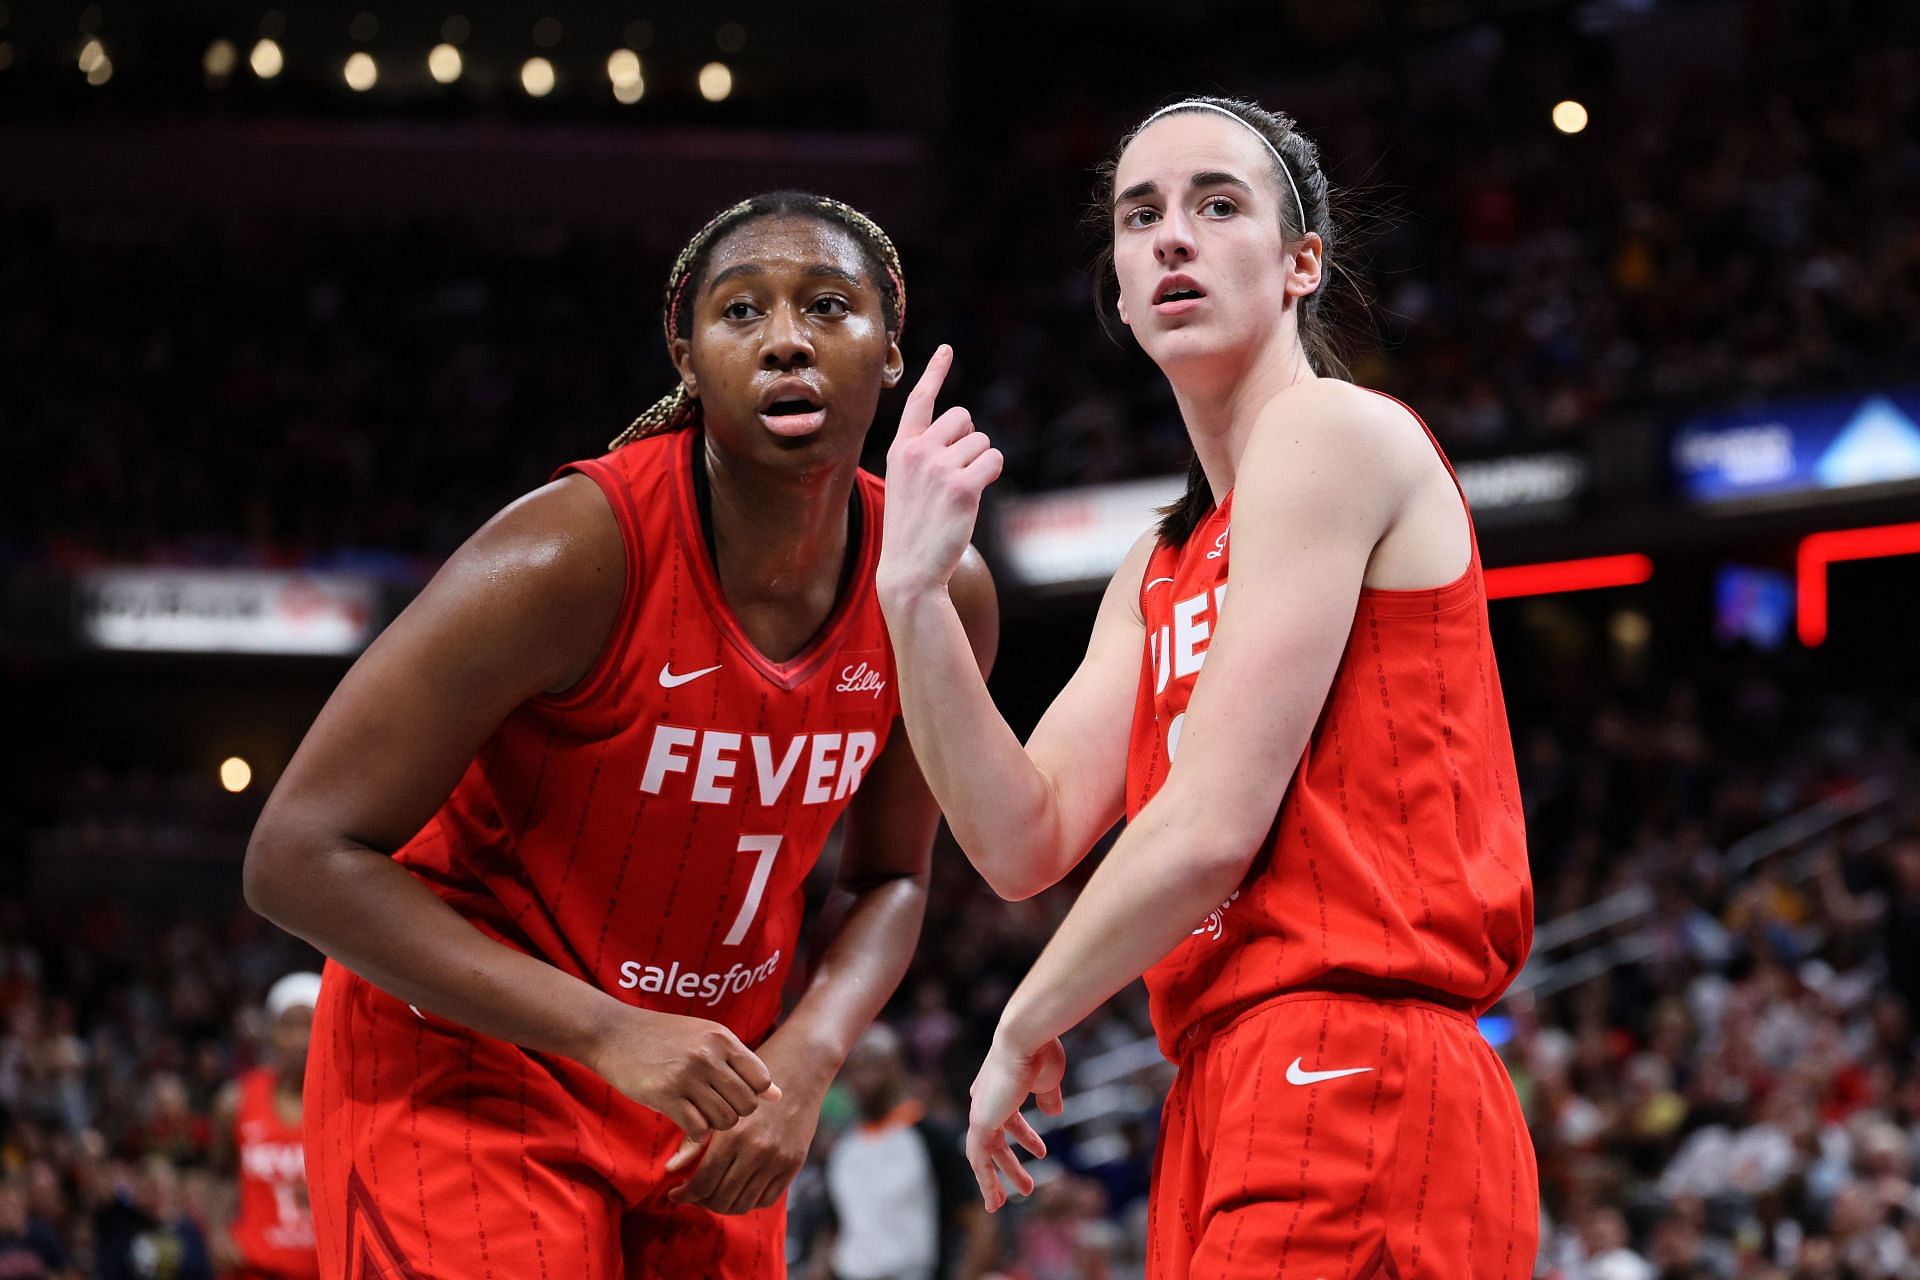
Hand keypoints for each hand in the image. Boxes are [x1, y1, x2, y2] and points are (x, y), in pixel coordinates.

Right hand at [584, 1007, 779, 1145]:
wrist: (614, 1033)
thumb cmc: (664, 1036)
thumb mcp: (706, 1037)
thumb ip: (741, 1064)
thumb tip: (778, 1096)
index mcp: (722, 1038)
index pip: (762, 1080)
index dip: (754, 1095)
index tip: (735, 1096)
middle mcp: (709, 1055)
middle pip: (746, 1105)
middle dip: (736, 1113)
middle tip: (717, 1109)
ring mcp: (687, 1076)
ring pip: (725, 1120)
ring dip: (716, 1124)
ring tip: (701, 1113)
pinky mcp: (665, 1095)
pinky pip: (698, 1128)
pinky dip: (696, 1132)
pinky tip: (687, 1119)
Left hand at [663, 1065, 823, 1214]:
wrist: (801, 1065)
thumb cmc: (752, 1080)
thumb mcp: (719, 1102)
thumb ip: (695, 1138)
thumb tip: (670, 1170)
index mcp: (733, 1135)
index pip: (702, 1183)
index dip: (684, 1195)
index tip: (674, 1194)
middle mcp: (757, 1151)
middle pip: (721, 1199)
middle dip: (700, 1203)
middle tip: (691, 1196)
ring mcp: (778, 1160)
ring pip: (742, 1204)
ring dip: (722, 1206)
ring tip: (712, 1195)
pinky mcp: (794, 1164)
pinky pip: (766, 1199)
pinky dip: (748, 1201)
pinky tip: (737, 1190)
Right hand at [877, 345, 1003, 602]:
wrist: (909, 570)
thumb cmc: (912, 528)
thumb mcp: (906, 483)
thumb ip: (925, 453)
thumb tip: (966, 432)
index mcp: (900, 448)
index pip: (920, 400)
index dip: (936, 372)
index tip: (948, 349)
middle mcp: (917, 451)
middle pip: (964, 417)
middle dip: (969, 441)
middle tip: (957, 473)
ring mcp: (939, 468)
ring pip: (982, 442)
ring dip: (981, 464)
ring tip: (959, 493)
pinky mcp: (962, 487)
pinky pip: (994, 460)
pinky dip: (991, 474)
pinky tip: (974, 495)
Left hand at [964, 1034, 1064, 1211]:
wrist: (1024, 1038)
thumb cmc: (1038, 1052)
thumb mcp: (1048, 1080)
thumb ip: (1048, 1098)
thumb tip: (1054, 1113)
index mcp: (999, 1088)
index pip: (1007, 1119)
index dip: (1024, 1137)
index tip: (1041, 1153)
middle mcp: (985, 1100)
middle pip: (996, 1141)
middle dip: (1012, 1165)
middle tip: (1028, 1187)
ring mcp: (981, 1112)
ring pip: (986, 1155)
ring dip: (1000, 1179)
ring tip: (1021, 1198)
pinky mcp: (980, 1123)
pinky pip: (978, 1159)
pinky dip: (985, 1180)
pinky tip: (993, 1197)